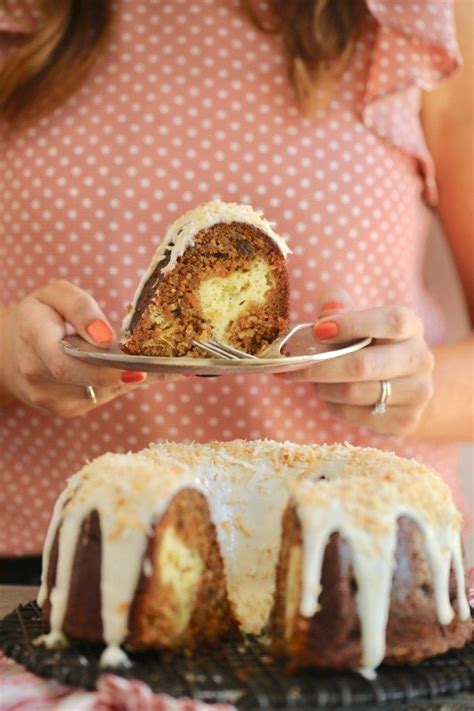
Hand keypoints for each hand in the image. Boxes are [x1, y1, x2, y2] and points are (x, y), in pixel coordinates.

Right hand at [0, 279, 182, 417]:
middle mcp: (37, 374)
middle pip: (89, 381)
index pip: (65, 361)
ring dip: (135, 378)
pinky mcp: (65, 410)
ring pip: (102, 391)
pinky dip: (125, 383)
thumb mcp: (55, 295)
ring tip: (168, 367)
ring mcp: (50, 398)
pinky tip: (143, 371)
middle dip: (131, 373)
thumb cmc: (42, 316)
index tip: (136, 368)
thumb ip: (79, 307)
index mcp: (33, 338)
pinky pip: (103, 396)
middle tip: (168, 368)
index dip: (102, 368)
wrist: (12, 351)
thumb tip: (105, 336)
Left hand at [277, 288, 434, 436]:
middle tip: (293, 364)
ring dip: (323, 386)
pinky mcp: (404, 421)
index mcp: (411, 326)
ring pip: (353, 392)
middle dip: (321, 365)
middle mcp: (420, 359)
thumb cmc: (372, 345)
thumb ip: (340, 307)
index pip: (390, 322)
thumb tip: (328, 307)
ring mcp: (416, 393)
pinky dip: (333, 404)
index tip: (318, 329)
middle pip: (363, 365)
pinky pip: (354, 414)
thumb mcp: (359, 319)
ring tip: (313, 379)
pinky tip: (331, 395)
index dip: (352, 324)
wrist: (406, 387)